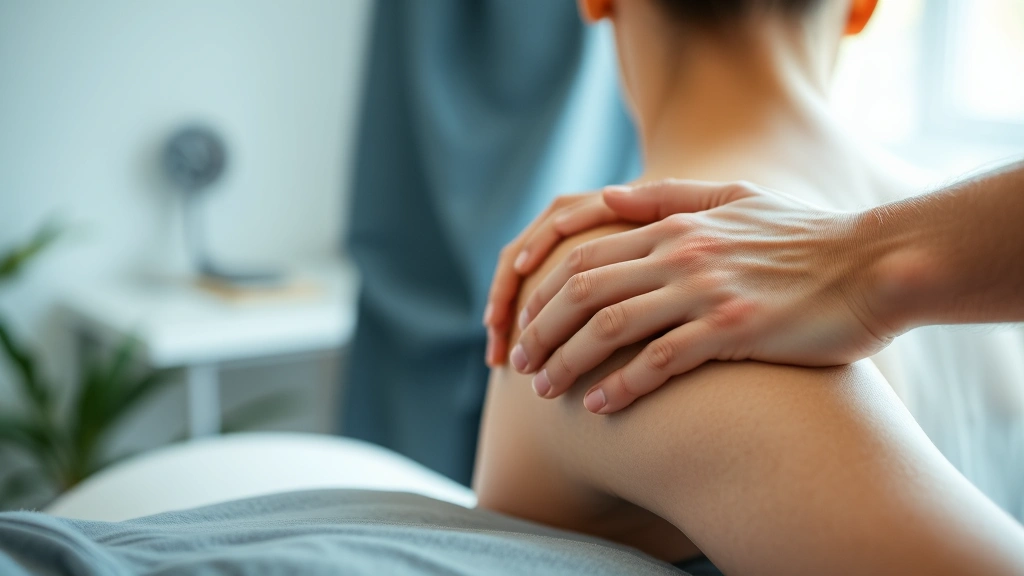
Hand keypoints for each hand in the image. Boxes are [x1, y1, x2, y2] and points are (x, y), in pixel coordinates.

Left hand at [510, 180, 894, 413]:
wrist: (875, 265)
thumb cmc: (806, 237)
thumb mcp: (736, 198)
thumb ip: (669, 196)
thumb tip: (608, 196)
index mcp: (676, 224)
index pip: (582, 256)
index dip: (541, 292)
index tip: (522, 324)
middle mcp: (681, 253)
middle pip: (582, 291)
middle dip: (540, 330)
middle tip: (518, 364)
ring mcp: (707, 290)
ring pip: (609, 325)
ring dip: (568, 361)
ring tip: (545, 392)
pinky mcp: (735, 329)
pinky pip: (660, 360)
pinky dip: (621, 385)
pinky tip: (600, 407)